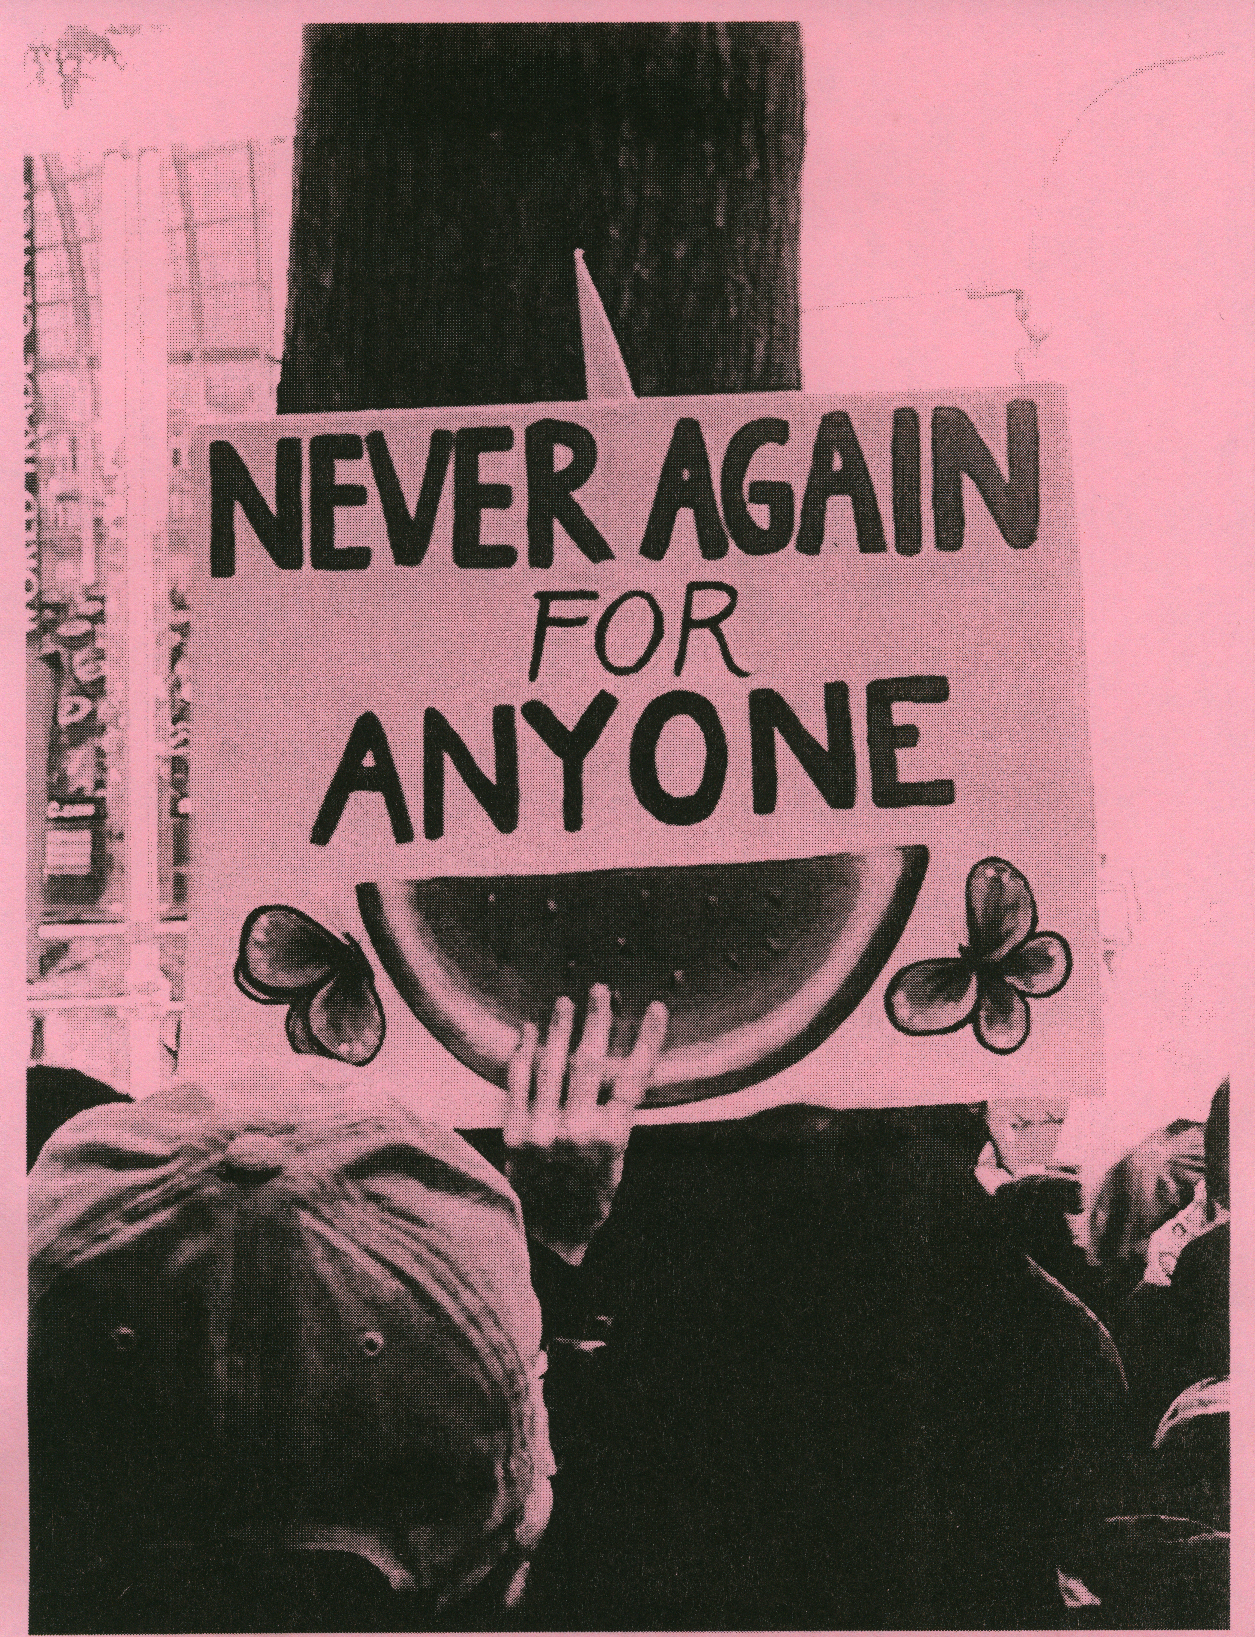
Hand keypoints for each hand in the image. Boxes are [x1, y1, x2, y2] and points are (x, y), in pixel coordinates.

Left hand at [504, 985, 667, 1265]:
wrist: (545, 1239)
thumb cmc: (587, 1201)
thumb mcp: (615, 1165)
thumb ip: (613, 1120)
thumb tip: (618, 1072)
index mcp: (611, 1140)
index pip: (634, 1079)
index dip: (648, 1042)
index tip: (658, 1010)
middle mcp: (576, 1132)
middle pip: (590, 1063)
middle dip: (596, 1022)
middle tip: (599, 991)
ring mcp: (541, 1132)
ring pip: (551, 1066)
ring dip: (558, 1029)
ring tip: (564, 1003)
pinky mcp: (513, 1135)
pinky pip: (517, 1083)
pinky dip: (523, 1054)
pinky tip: (527, 1033)